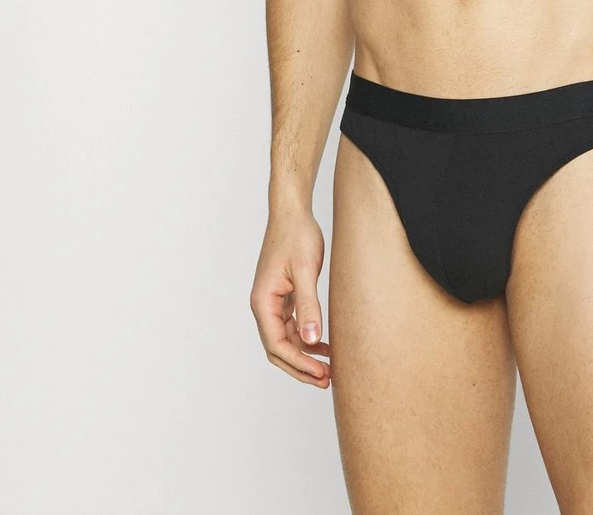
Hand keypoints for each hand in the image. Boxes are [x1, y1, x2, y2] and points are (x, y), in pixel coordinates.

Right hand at [250, 206, 331, 386]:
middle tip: (326, 381)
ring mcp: (273, 302)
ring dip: (305, 356)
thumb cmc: (297, 236)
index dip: (298, 363)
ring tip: (329, 371)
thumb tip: (311, 340)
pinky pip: (292, 326)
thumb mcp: (305, 271)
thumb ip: (309, 305)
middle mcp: (264, 305)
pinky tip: (326, 347)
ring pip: (286, 340)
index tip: (321, 374)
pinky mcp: (284, 296)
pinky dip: (307, 338)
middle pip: (278, 349)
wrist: (293, 212)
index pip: (276, 344)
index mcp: (263, 301)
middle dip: (300, 367)